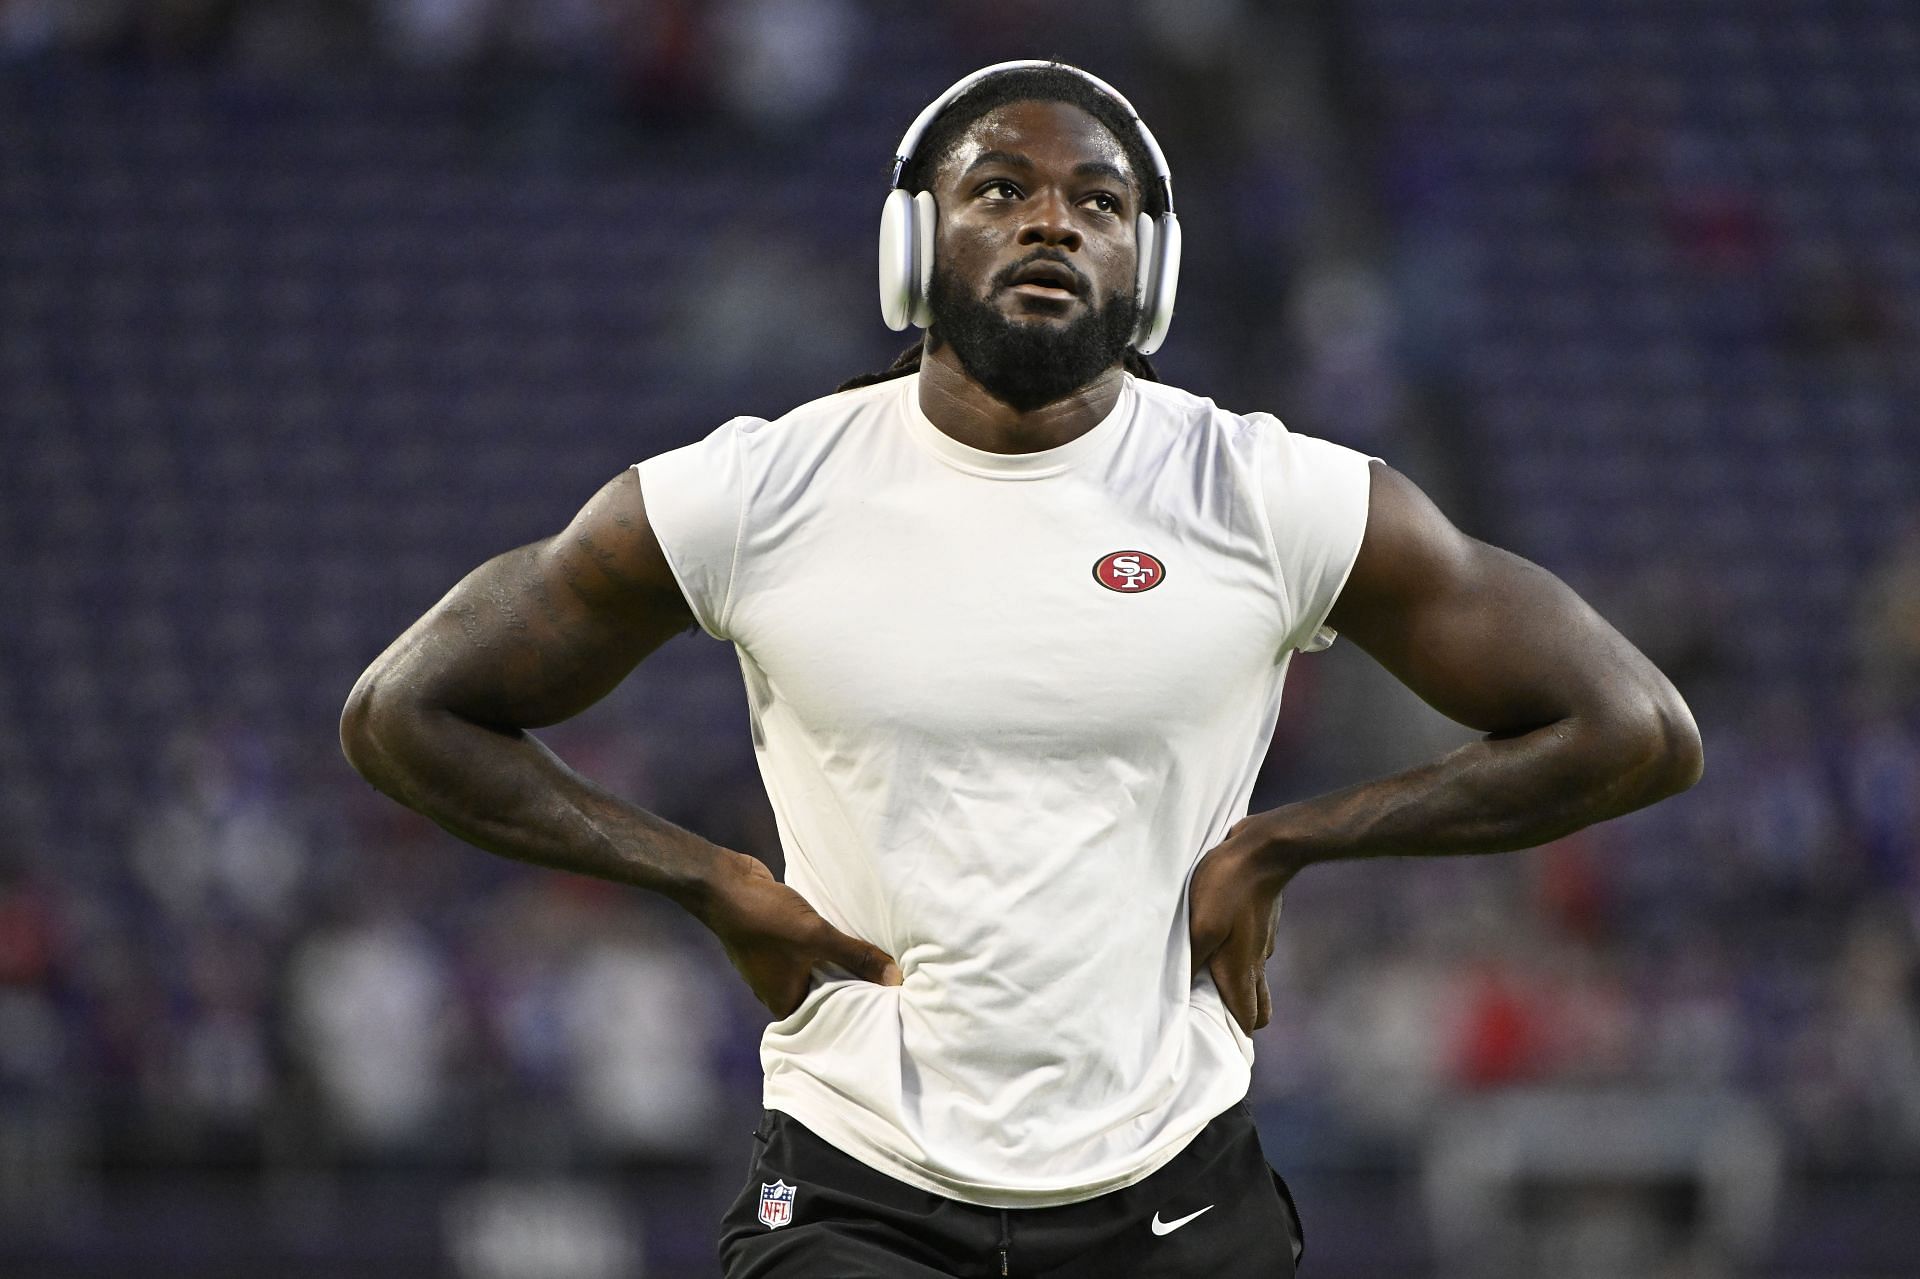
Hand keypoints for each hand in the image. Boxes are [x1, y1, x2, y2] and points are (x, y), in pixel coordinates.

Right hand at [701, 852, 901, 1016]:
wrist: (725, 884)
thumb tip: (896, 979)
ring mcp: (774, 965)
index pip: (827, 1017)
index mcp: (784, 1002)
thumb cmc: (766, 919)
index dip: (855, 1010)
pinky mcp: (775, 941)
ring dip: (838, 962)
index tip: (885, 1005)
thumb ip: (856, 957)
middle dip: (851, 984)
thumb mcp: (817, 938)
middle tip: (888, 983)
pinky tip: (845, 936)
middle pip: (823, 993)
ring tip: (873, 959)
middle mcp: (777, 989)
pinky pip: (807, 950)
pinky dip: (823, 946)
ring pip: (816, 969)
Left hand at [1187, 815, 1295, 1033]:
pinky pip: (1250, 951)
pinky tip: (1215, 940)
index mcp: (1242, 971)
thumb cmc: (1227, 887)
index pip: (1248, 1021)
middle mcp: (1256, 962)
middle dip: (1239, 1016)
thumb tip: (1180, 991)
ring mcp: (1261, 941)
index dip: (1233, 1035)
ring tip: (1205, 978)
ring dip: (1235, 984)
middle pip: (1258, 1006)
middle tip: (1210, 1012)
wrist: (1263, 850)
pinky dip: (1236, 955)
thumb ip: (1191, 961)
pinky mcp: (1260, 921)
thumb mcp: (1200, 926)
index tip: (1211, 1038)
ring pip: (1254, 977)